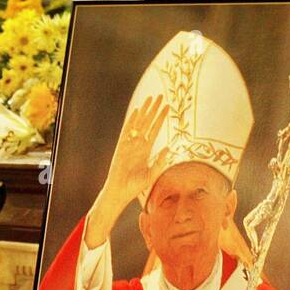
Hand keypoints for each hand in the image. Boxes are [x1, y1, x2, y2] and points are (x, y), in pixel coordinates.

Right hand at [85, 94, 170, 248]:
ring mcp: (129, 144)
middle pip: (147, 122)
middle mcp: (138, 144)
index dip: (161, 118)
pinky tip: (138, 111)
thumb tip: (169, 149)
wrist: (120, 192)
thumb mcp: (152, 175)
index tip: (167, 107)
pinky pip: (127, 131)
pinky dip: (132, 121)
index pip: (155, 130)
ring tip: (151, 98)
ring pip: (138, 123)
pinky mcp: (121, 147)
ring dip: (145, 111)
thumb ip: (160, 162)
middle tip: (160, 96)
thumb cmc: (134, 186)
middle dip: (154, 110)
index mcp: (145, 150)